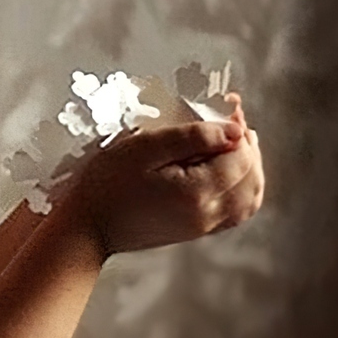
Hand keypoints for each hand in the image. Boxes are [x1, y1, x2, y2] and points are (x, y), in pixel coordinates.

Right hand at [57, 91, 264, 258]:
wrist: (87, 227)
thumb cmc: (106, 186)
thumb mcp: (143, 148)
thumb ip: (191, 137)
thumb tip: (233, 130)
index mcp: (196, 192)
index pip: (240, 155)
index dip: (239, 127)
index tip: (229, 106)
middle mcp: (207, 213)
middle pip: (251, 176)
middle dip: (248, 145)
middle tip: (231, 121)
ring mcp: (203, 226)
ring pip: (249, 197)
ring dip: (249, 168)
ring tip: (232, 144)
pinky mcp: (196, 231)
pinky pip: (236, 212)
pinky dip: (242, 189)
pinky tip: (227, 172)